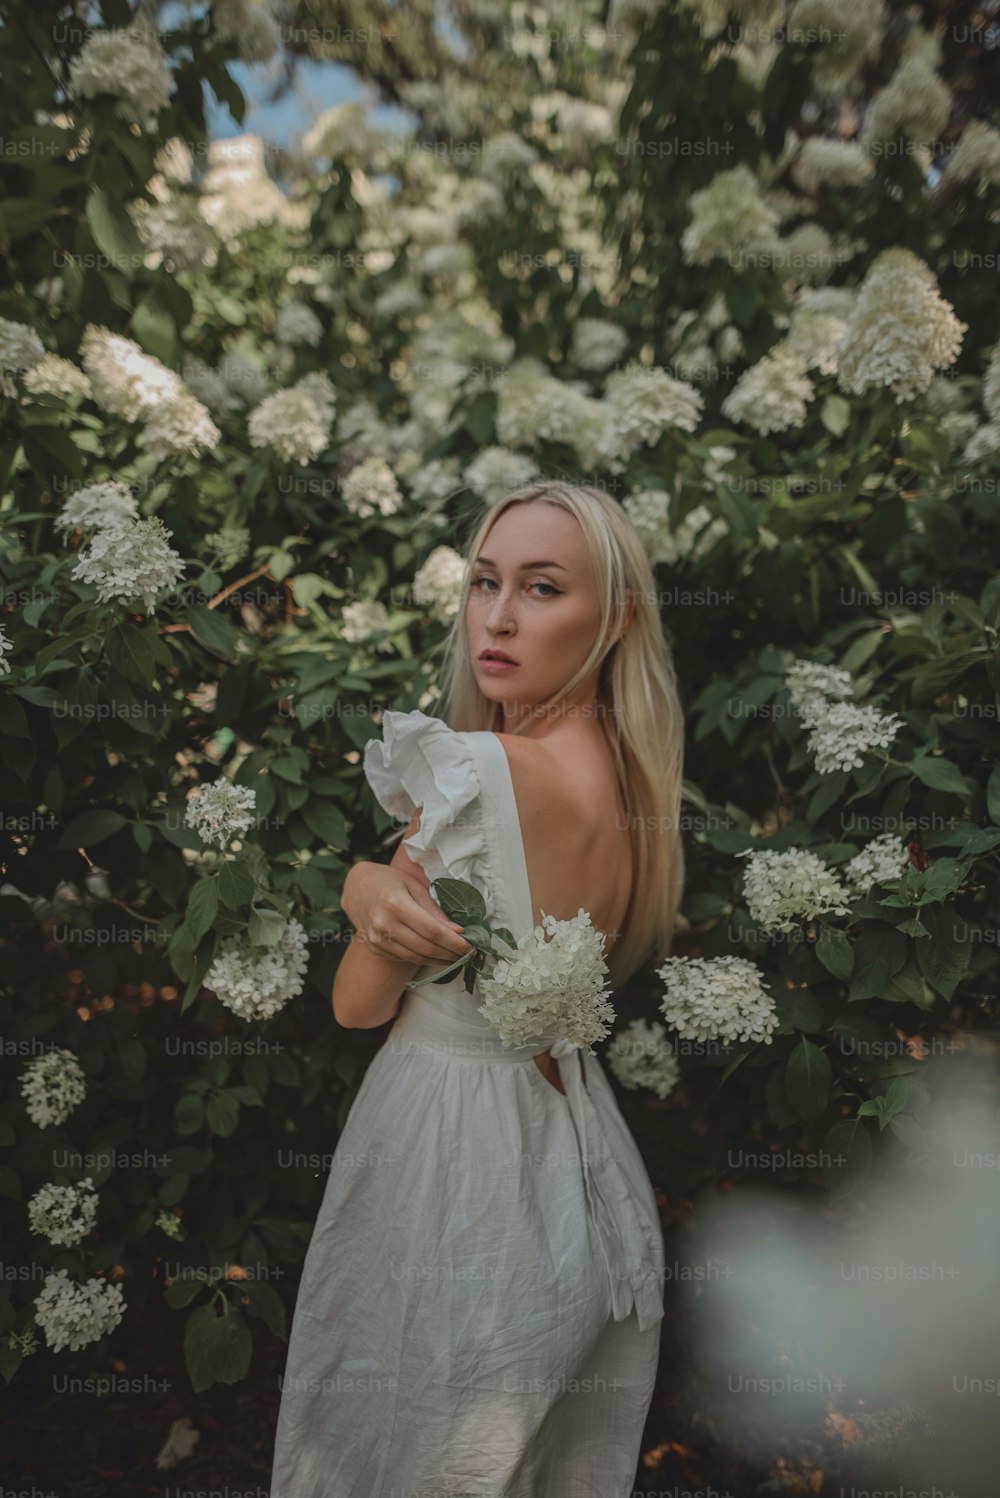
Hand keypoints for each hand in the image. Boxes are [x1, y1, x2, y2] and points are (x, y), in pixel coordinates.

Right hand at [341, 862, 473, 967]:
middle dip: (451, 954)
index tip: (471, 946)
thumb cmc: (389, 881)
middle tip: (468, 955)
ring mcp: (377, 939)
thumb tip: (458, 931)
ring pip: (416, 957)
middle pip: (425, 948)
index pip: (432, 931)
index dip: (454, 942)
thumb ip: (434, 910)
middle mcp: (384, 924)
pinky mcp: (375, 948)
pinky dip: (423, 959)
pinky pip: (404, 958)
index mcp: (396, 904)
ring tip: (456, 958)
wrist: (356, 887)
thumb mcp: (414, 887)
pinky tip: (437, 956)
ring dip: (440, 961)